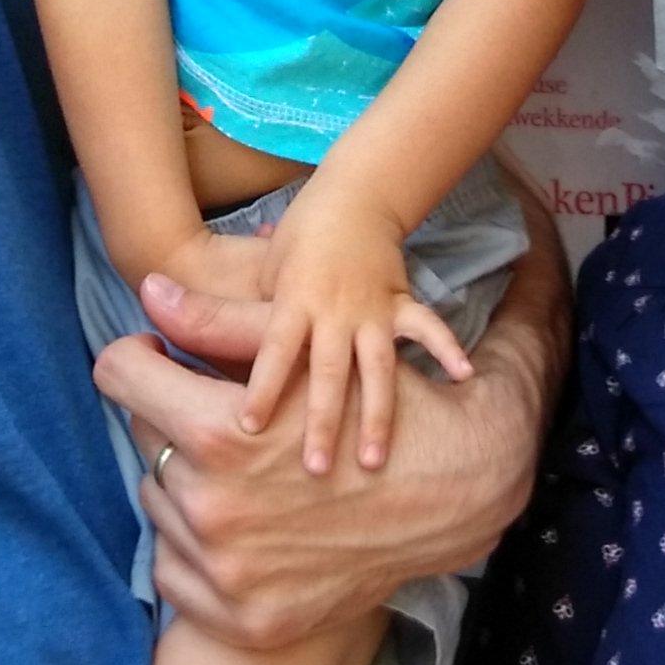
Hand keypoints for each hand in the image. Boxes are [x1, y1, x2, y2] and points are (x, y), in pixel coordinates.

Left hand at [92, 238, 557, 655]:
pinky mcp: (242, 619)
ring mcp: (225, 573)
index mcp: (219, 433)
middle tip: (221, 420)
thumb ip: (215, 324)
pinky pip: (172, 573)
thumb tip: (145, 288)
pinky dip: (193, 549)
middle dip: (174, 422)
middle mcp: (212, 508)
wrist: (454, 494)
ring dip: (185, 482)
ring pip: (157, 506)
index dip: (138, 359)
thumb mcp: (302, 357)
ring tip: (240, 472)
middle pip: (142, 442)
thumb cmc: (369, 403)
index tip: (159, 362)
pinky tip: (237, 525)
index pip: (120, 377)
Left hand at [237, 173, 472, 475]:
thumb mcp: (265, 271)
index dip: (263, 387)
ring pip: (375, 367)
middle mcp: (334, 310)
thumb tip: (201, 341)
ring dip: (375, 414)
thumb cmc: (298, 239)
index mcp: (295, 301)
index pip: (274, 351)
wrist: (351, 197)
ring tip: (375, 461)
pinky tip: (463, 375)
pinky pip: (426, 328)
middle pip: (326, 372)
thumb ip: (249, 316)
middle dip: (322, 420)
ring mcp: (372, 309)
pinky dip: (446, 348)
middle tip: (316, 468)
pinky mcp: (401, 304)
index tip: (250, 428)